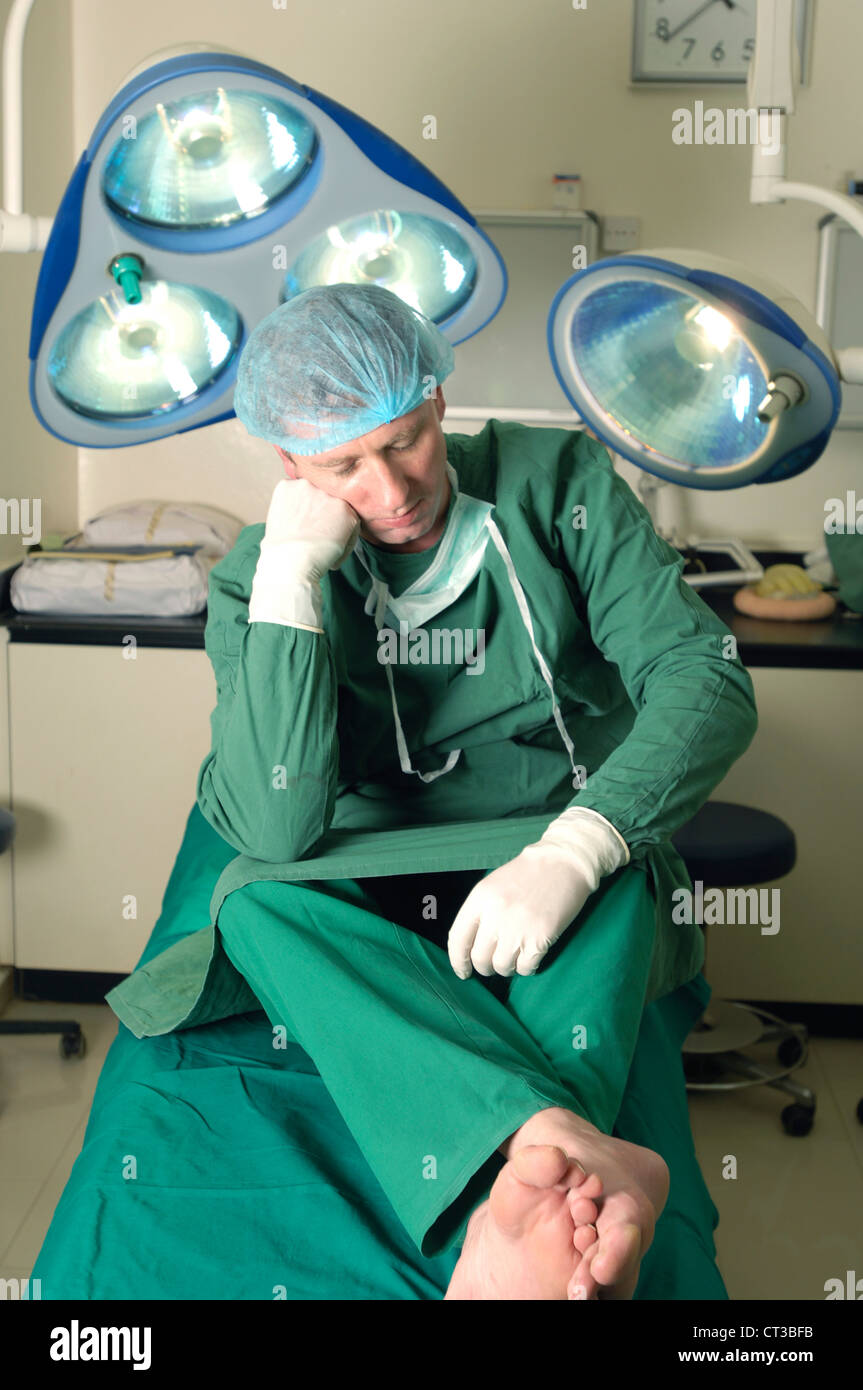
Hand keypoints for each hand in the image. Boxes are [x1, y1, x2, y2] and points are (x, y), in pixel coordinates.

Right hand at [262, 477, 360, 576]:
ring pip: (340, 513)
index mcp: (287, 486)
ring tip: (325, 550)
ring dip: (337, 531)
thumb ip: (293, 510)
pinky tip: (333, 556)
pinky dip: (347, 543)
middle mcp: (307, 484)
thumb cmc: (280, 552)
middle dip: (324, 519)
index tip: (308, 531)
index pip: (306, 495)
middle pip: (324, 501)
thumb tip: (306, 517)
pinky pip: (353, 526)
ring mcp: (327, 495)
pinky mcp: (345, 510)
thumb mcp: (277, 521)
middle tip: (319, 541)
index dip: (309, 515)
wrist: (290, 563)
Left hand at [447, 843, 594, 978]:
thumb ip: (480, 912)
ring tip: (515, 957)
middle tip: (493, 964)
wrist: (564, 862)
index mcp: (480, 898)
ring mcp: (517, 928)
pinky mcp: (539, 939)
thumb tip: (472, 945)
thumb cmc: (529, 873)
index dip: (458, 961)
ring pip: (502, 967)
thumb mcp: (493, 885)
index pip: (458, 939)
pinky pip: (525, 968)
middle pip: (480, 958)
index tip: (463, 972)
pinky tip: (530, 958)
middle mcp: (495, 915)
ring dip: (507, 968)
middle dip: (485, 967)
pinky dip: (527, 968)